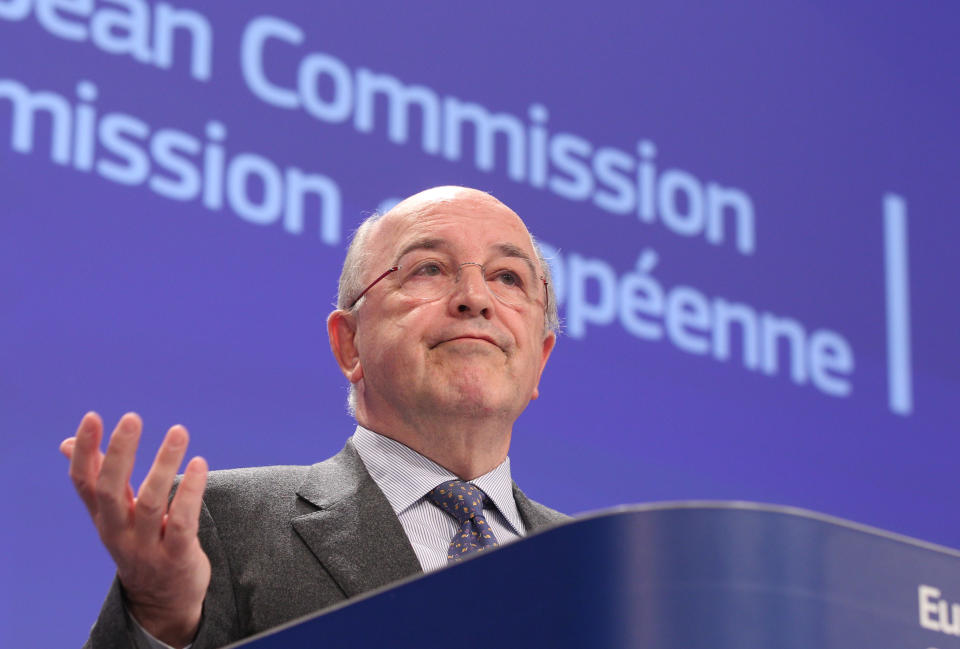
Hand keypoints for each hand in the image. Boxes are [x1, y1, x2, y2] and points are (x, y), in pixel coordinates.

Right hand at [60, 412, 210, 648]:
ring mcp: (147, 546)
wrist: (162, 601)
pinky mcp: (177, 557)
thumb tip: (68, 442)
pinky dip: (191, 492)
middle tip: (132, 418)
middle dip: (120, 453)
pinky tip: (199, 464)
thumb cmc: (140, 543)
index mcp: (103, 517)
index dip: (86, 451)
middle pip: (111, 490)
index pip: (84, 482)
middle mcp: (119, 531)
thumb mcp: (115, 515)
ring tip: (178, 431)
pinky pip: (183, 522)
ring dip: (164, 465)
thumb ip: (98, 479)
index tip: (92, 417)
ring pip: (152, 503)